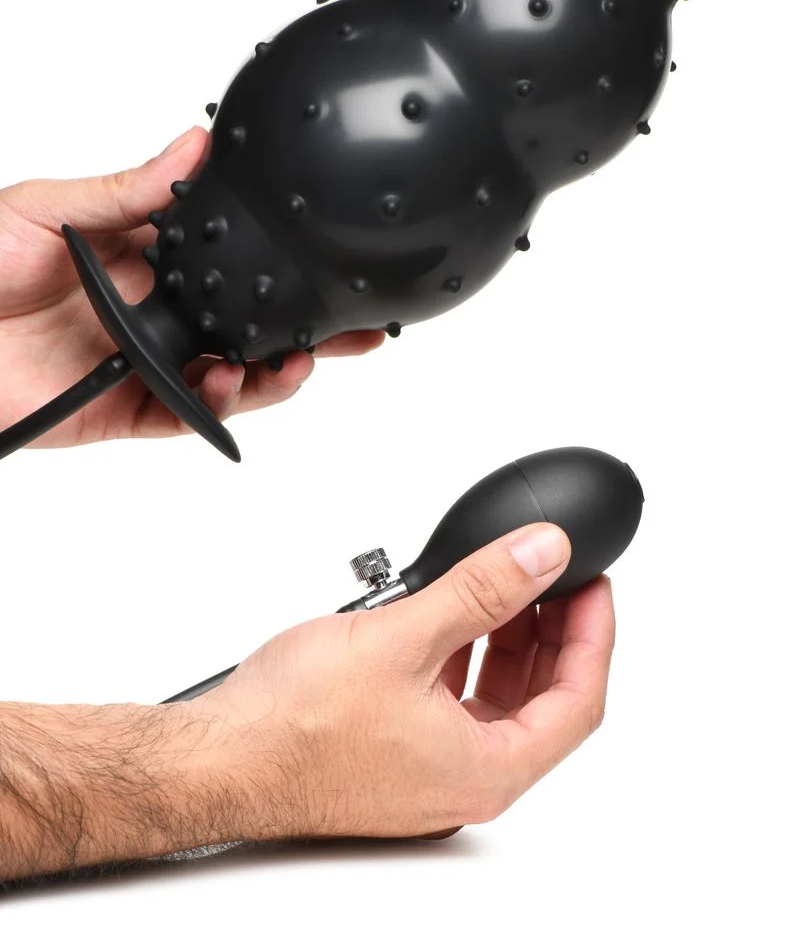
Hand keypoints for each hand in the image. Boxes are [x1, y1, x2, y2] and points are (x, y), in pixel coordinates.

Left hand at [0, 127, 383, 446]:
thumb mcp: (48, 206)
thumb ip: (126, 188)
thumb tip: (194, 144)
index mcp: (143, 256)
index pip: (229, 257)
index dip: (277, 259)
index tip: (324, 251)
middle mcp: (155, 312)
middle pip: (246, 321)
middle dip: (306, 324)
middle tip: (360, 322)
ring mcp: (146, 362)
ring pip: (231, 373)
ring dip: (275, 371)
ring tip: (303, 357)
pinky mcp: (127, 408)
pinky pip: (187, 411)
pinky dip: (218, 403)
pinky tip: (232, 379)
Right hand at [195, 522, 614, 839]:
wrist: (216, 755)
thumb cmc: (293, 724)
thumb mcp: (405, 637)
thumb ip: (482, 590)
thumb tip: (541, 555)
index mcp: (486, 769)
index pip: (578, 700)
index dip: (595, 633)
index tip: (593, 583)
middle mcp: (464, 779)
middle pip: (543, 699)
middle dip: (553, 629)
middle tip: (557, 574)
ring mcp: (428, 769)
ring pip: (497, 698)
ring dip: (508, 637)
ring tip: (507, 581)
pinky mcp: (395, 751)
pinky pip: (453, 700)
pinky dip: (463, 652)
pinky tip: (449, 612)